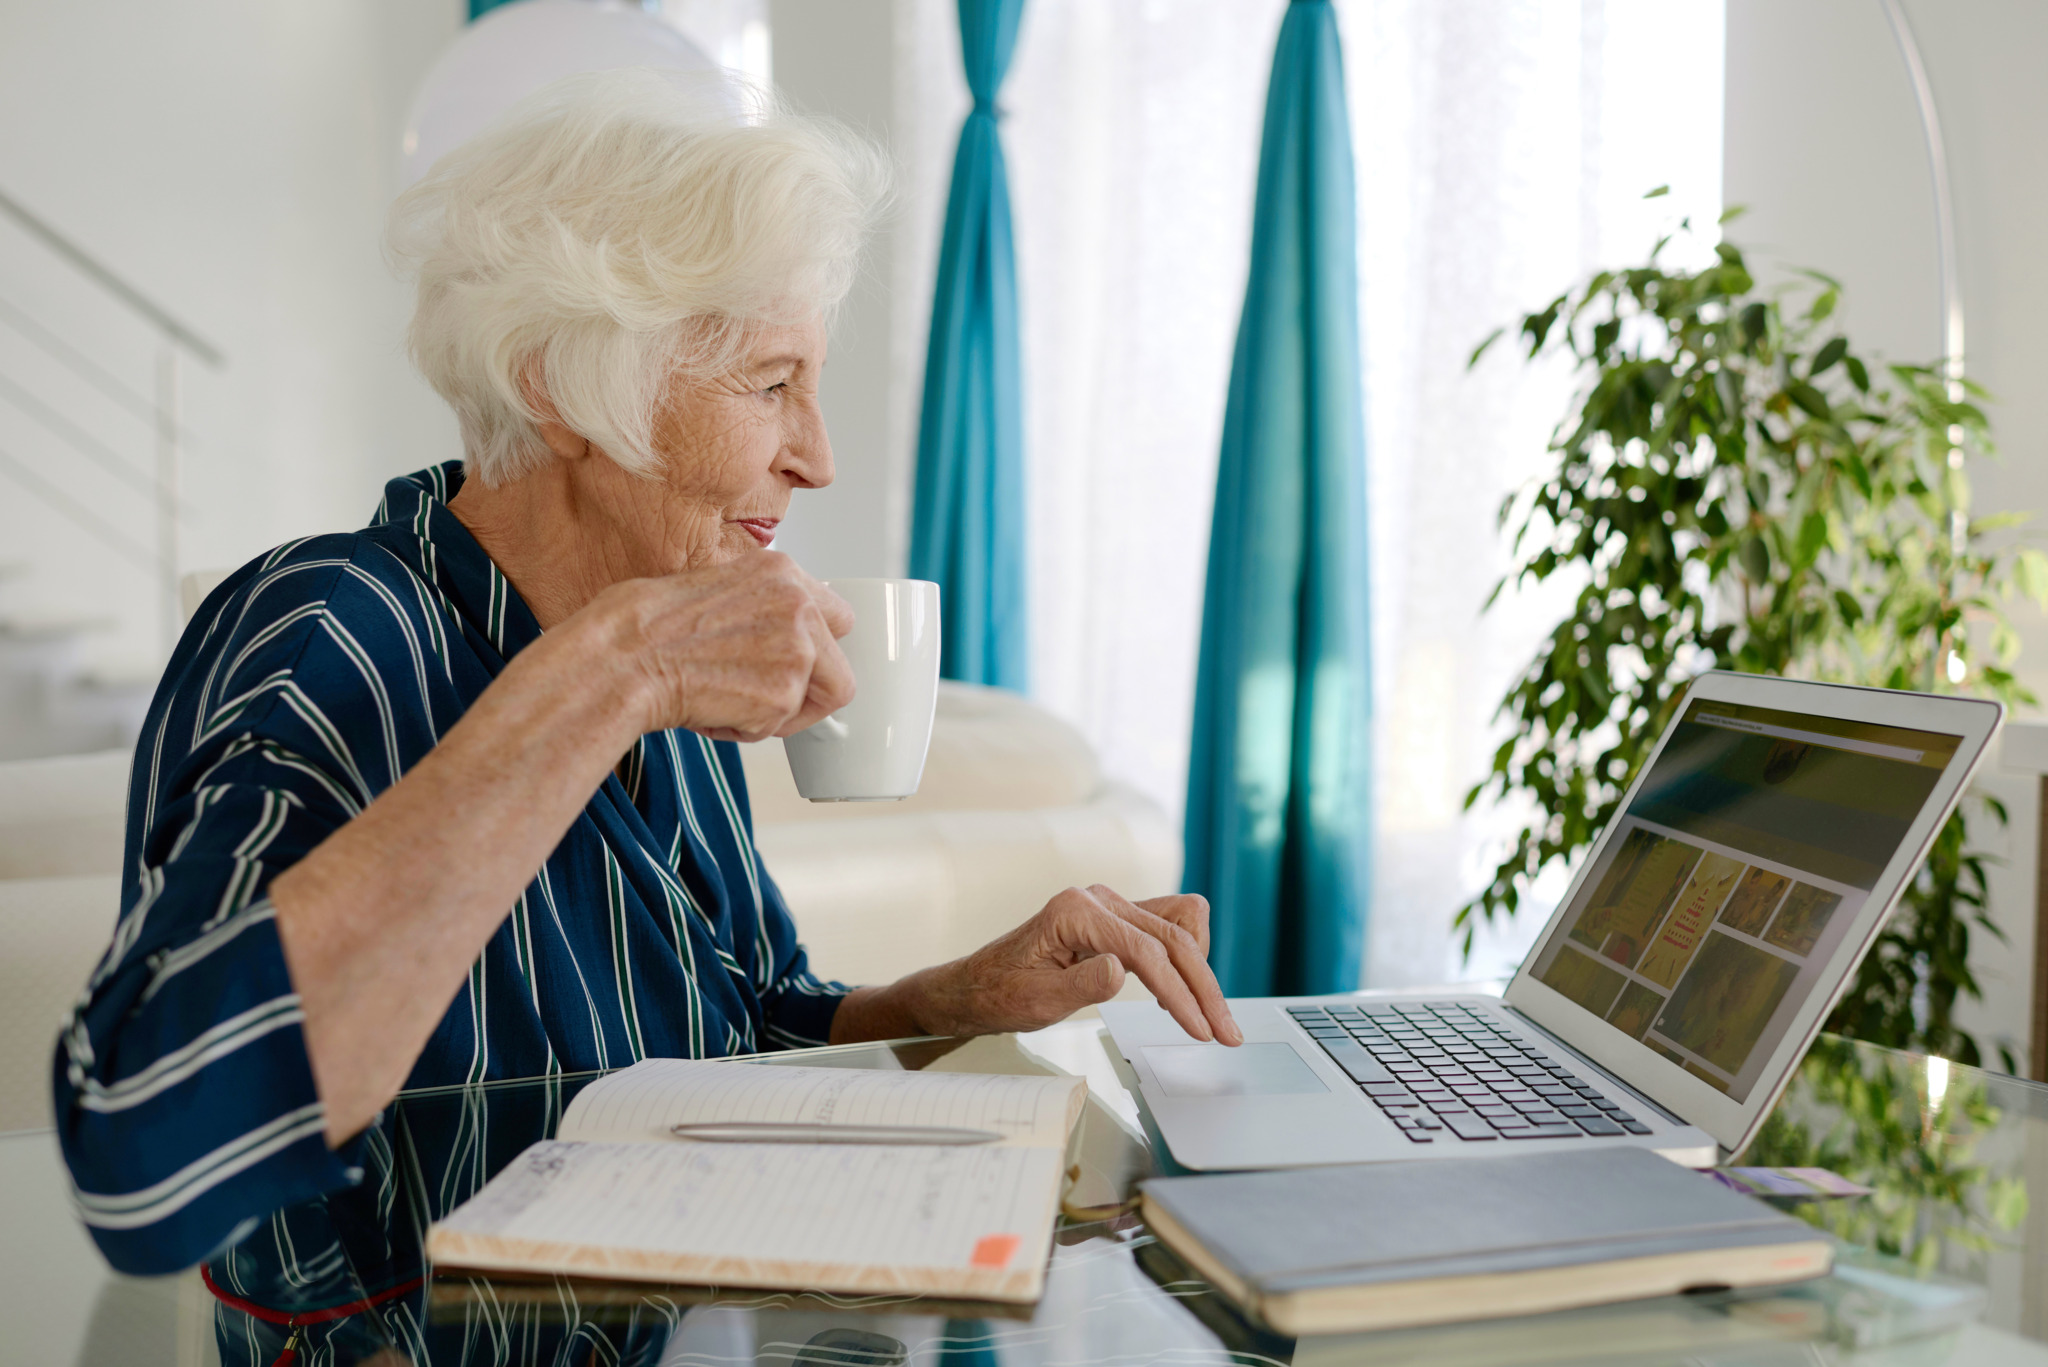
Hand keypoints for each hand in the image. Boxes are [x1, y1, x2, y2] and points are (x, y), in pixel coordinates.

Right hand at [579, 551, 854, 741]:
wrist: (623, 656)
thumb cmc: (649, 626)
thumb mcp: (718, 588)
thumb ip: (763, 609)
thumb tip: (782, 643)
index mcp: (783, 572)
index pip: (837, 617)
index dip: (815, 650)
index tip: (794, 664)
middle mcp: (800, 605)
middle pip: (839, 669)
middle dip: (807, 693)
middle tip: (762, 696)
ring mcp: (797, 649)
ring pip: (813, 704)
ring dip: (773, 713)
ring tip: (724, 698)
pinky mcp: (783, 693)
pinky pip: (778, 728)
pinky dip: (746, 729)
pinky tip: (710, 707)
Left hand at [837, 886, 1242, 1045]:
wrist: (976, 987)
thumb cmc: (999, 994)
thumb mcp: (1036, 1001)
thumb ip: (1082, 985)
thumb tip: (1122, 971)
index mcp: (1077, 912)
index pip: (1147, 952)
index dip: (1180, 994)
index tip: (1201, 1031)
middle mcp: (1098, 899)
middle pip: (1174, 937)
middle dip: (1204, 987)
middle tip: (1224, 1033)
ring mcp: (1110, 904)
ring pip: (1180, 925)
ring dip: (1201, 969)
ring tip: (1209, 1015)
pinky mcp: (1116, 918)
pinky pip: (1167, 926)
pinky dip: (1185, 958)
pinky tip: (1183, 994)